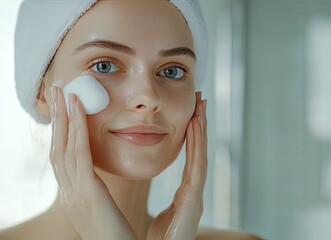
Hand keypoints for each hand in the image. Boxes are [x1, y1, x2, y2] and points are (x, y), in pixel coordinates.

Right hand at [49, 86, 136, 239]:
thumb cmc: (117, 238)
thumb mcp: (101, 212)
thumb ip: (95, 195)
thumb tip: (97, 183)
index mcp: (74, 196)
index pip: (63, 158)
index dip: (62, 132)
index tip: (64, 109)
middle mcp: (68, 193)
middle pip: (57, 147)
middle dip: (57, 118)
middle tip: (57, 90)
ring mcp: (74, 194)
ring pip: (63, 146)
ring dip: (63, 116)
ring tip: (63, 91)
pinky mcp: (86, 194)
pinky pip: (80, 154)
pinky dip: (77, 129)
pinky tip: (78, 109)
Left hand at [147, 92, 207, 239]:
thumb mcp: (163, 219)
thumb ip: (166, 208)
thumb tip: (160, 202)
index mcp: (186, 197)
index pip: (191, 160)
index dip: (194, 137)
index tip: (193, 115)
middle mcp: (193, 194)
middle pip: (198, 153)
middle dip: (201, 126)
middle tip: (201, 100)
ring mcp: (195, 197)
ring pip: (200, 155)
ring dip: (201, 129)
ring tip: (201, 105)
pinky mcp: (193, 202)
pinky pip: (196, 167)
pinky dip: (197, 145)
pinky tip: (196, 124)